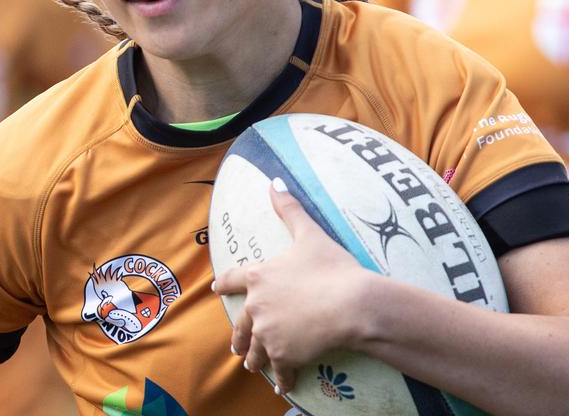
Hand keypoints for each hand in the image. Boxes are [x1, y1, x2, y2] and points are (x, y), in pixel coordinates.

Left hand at [213, 178, 372, 394]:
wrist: (352, 304)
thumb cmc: (333, 267)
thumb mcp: (309, 234)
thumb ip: (289, 208)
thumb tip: (274, 180)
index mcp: (258, 276)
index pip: (232, 280)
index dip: (224, 284)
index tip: (216, 290)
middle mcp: (257, 306)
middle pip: (242, 324)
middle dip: (240, 336)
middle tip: (237, 345)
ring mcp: (269, 334)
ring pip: (256, 351)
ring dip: (254, 358)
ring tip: (254, 365)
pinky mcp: (283, 355)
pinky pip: (280, 371)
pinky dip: (282, 379)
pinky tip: (283, 387)